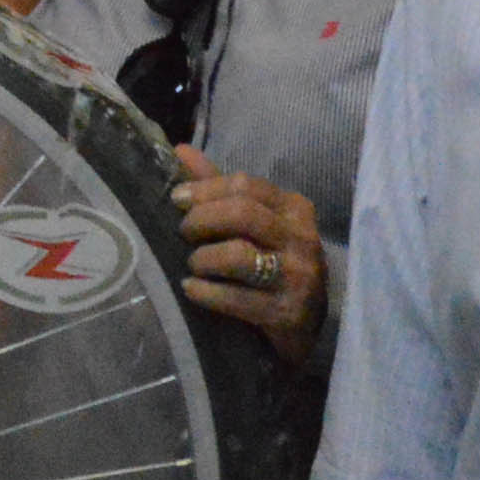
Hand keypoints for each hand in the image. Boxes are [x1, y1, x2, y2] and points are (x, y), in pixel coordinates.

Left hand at [171, 148, 324, 362]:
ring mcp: (298, 277)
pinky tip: (191, 289)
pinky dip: (206, 292)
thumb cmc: (271, 268)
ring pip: (239, 255)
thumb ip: (219, 190)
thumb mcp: (253, 226)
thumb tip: (181, 150)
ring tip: (191, 266)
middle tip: (183, 233)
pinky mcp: (286, 313)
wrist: (302, 329)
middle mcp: (301, 239)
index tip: (176, 199)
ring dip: (204, 258)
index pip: (245, 185)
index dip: (205, 189)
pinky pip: (237, 298)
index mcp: (294, 209)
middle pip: (242, 213)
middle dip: (202, 220)